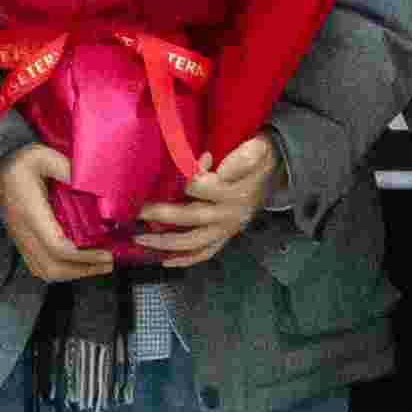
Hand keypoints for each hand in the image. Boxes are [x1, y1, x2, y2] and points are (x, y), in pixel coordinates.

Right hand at [0, 141, 119, 284]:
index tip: (108, 252)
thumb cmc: (19, 163)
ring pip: (47, 272)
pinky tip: (81, 264)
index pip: (56, 245)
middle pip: (53, 267)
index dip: (84, 255)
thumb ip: (65, 167)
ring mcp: (21, 240)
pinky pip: (41, 268)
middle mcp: (23, 231)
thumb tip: (93, 182)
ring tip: (100, 264)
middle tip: (111, 260)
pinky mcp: (23, 244)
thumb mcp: (41, 155)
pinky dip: (64, 272)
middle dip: (84, 269)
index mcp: (29, 211)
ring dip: (76, 273)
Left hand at [133, 135, 280, 270]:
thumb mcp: (256, 150)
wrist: (274, 175)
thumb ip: (240, 157)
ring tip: (140, 238)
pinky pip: (205, 253)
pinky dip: (186, 259)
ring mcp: (227, 229)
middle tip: (137, 211)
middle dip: (161, 215)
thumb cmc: (257, 159)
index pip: (200, 189)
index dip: (180, 183)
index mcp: (234, 192)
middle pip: (191, 217)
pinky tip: (164, 261)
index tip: (159, 178)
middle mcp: (229, 214)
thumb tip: (208, 160)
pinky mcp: (225, 237)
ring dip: (165, 243)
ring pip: (194, 241)